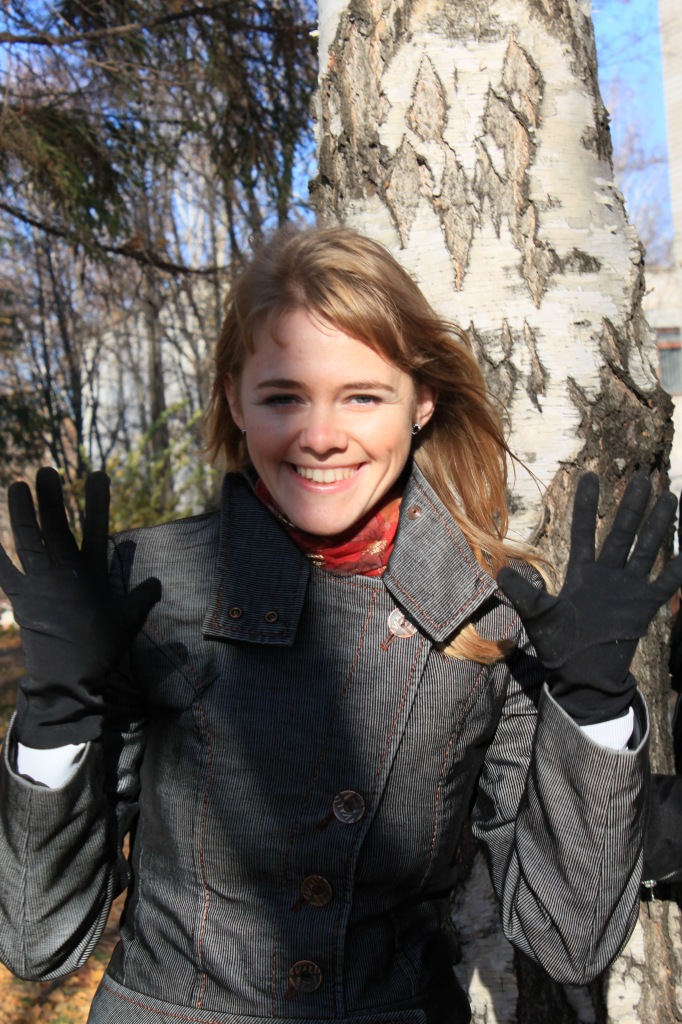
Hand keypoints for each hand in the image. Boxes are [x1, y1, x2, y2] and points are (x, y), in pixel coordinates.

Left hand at [0, 468, 160, 746]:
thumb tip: (156, 583)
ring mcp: (38, 584)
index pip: (96, 528)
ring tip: (16, 485)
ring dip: (20, 512)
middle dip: (50, 497)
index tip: (98, 474)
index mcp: (90, 574)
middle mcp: (62, 573)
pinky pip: (3, 570)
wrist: (68, 678)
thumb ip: (142, 597)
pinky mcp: (19, 598)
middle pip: (55, 526)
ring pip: (26, 540)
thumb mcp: (129, 621)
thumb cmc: (102, 649)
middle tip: (46, 471)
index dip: (97, 500)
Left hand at [497, 473, 681, 724]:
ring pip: (646, 550)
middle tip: (643, 478)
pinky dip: (676, 570)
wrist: (582, 676)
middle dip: (632, 506)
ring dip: (658, 526)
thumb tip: (498, 572)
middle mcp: (607, 575)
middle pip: (621, 533)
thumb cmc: (558, 647)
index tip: (591, 475)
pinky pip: (664, 584)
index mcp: (581, 573)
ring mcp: (627, 589)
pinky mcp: (643, 607)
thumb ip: (523, 593)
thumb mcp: (538, 616)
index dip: (587, 505)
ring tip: (670, 498)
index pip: (585, 530)